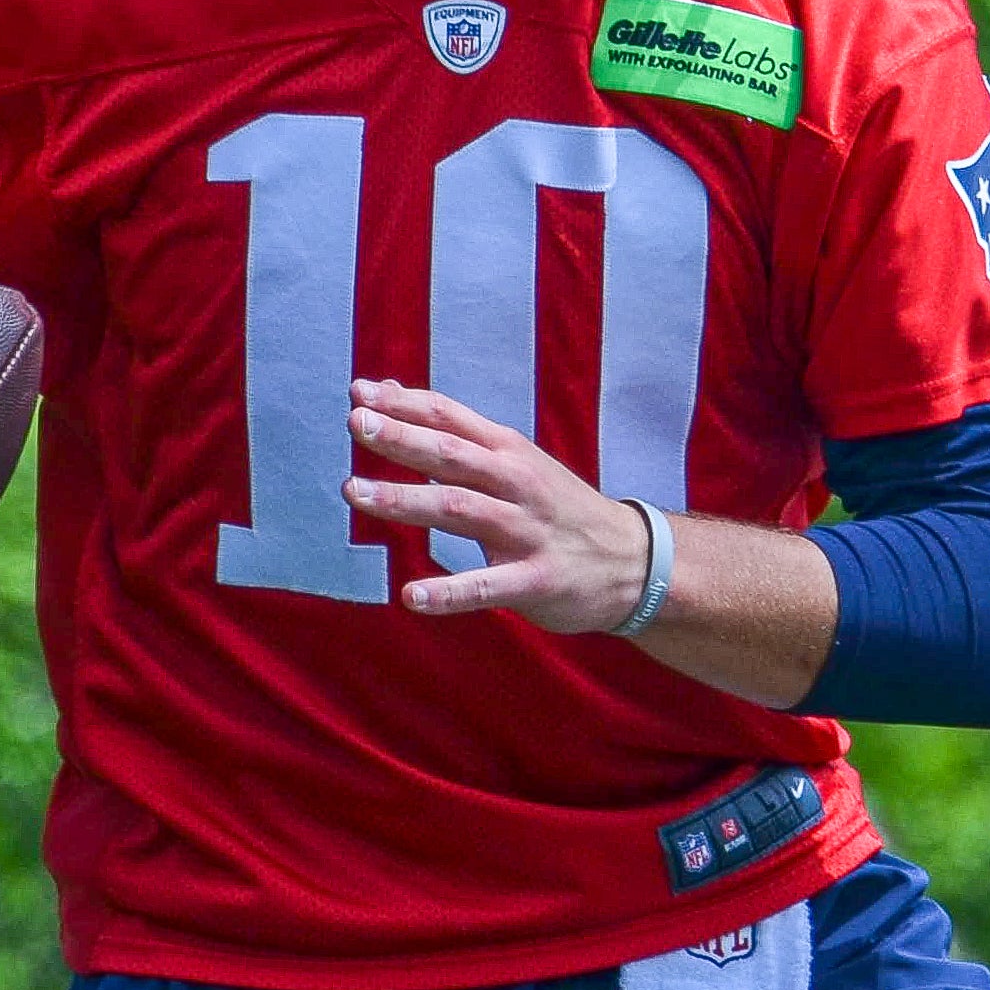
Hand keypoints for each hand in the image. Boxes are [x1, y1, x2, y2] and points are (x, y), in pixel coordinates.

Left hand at [342, 378, 651, 632]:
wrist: (633, 560)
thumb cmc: (556, 507)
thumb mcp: (513, 459)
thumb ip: (453, 432)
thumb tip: (389, 392)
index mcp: (507, 451)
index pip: (449, 418)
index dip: (404, 404)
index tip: (358, 392)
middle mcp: (516, 483)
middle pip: (452, 455)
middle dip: (402, 438)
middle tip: (356, 423)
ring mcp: (527, 531)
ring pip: (460, 509)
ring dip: (406, 500)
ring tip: (356, 492)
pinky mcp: (535, 580)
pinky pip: (485, 586)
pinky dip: (448, 592)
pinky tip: (411, 597)